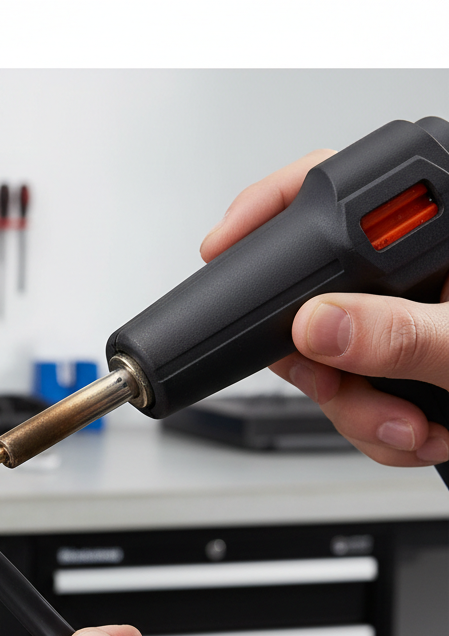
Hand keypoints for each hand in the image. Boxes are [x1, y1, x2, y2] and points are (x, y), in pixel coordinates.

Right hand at [202, 151, 448, 467]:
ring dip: (363, 411)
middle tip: (340, 389)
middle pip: (321, 291)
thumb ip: (403, 334)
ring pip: (337, 355)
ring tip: (412, 430)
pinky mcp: (418, 360)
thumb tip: (318, 323)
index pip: (339, 188)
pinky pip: (364, 390)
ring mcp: (421, 314)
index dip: (268, 211)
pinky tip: (427, 431)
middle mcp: (431, 263)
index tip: (222, 250)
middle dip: (325, 364)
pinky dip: (387, 427)